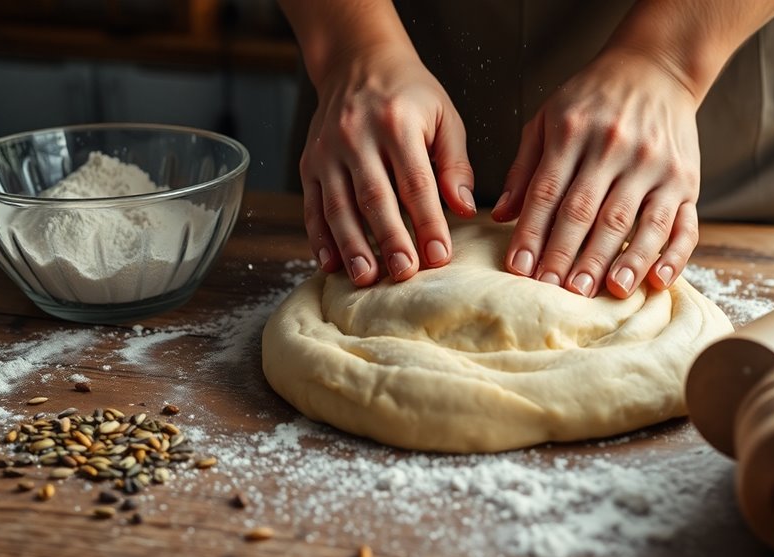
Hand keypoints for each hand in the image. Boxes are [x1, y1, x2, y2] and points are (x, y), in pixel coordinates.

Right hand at [301, 46, 475, 285]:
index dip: (428, 222)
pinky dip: (319, 237)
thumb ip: (455, 163)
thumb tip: (464, 209)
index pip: (416, 183)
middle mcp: (357, 136)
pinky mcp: (309, 162)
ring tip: (366, 278)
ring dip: (352, 245)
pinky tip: (330, 264)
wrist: (358, 61)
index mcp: (397, 123)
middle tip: (404, 275)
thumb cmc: (410, 94)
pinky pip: (312, 204)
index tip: (440, 256)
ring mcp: (328, 150)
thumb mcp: (444, 116)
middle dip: (390, 240)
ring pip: (339, 205)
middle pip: (374, 197)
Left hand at [492, 49, 700, 297]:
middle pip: (587, 211)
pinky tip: (656, 281)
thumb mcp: (548, 119)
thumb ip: (524, 169)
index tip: (519, 270)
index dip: (532, 234)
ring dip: (616, 261)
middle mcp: (616, 148)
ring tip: (599, 293)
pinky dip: (672, 256)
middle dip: (567, 255)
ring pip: (634, 221)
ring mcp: (655, 166)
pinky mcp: (687, 180)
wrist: (655, 68)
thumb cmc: (593, 99)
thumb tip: (500, 215)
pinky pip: (682, 224)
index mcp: (573, 132)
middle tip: (554, 292)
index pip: (547, 192)